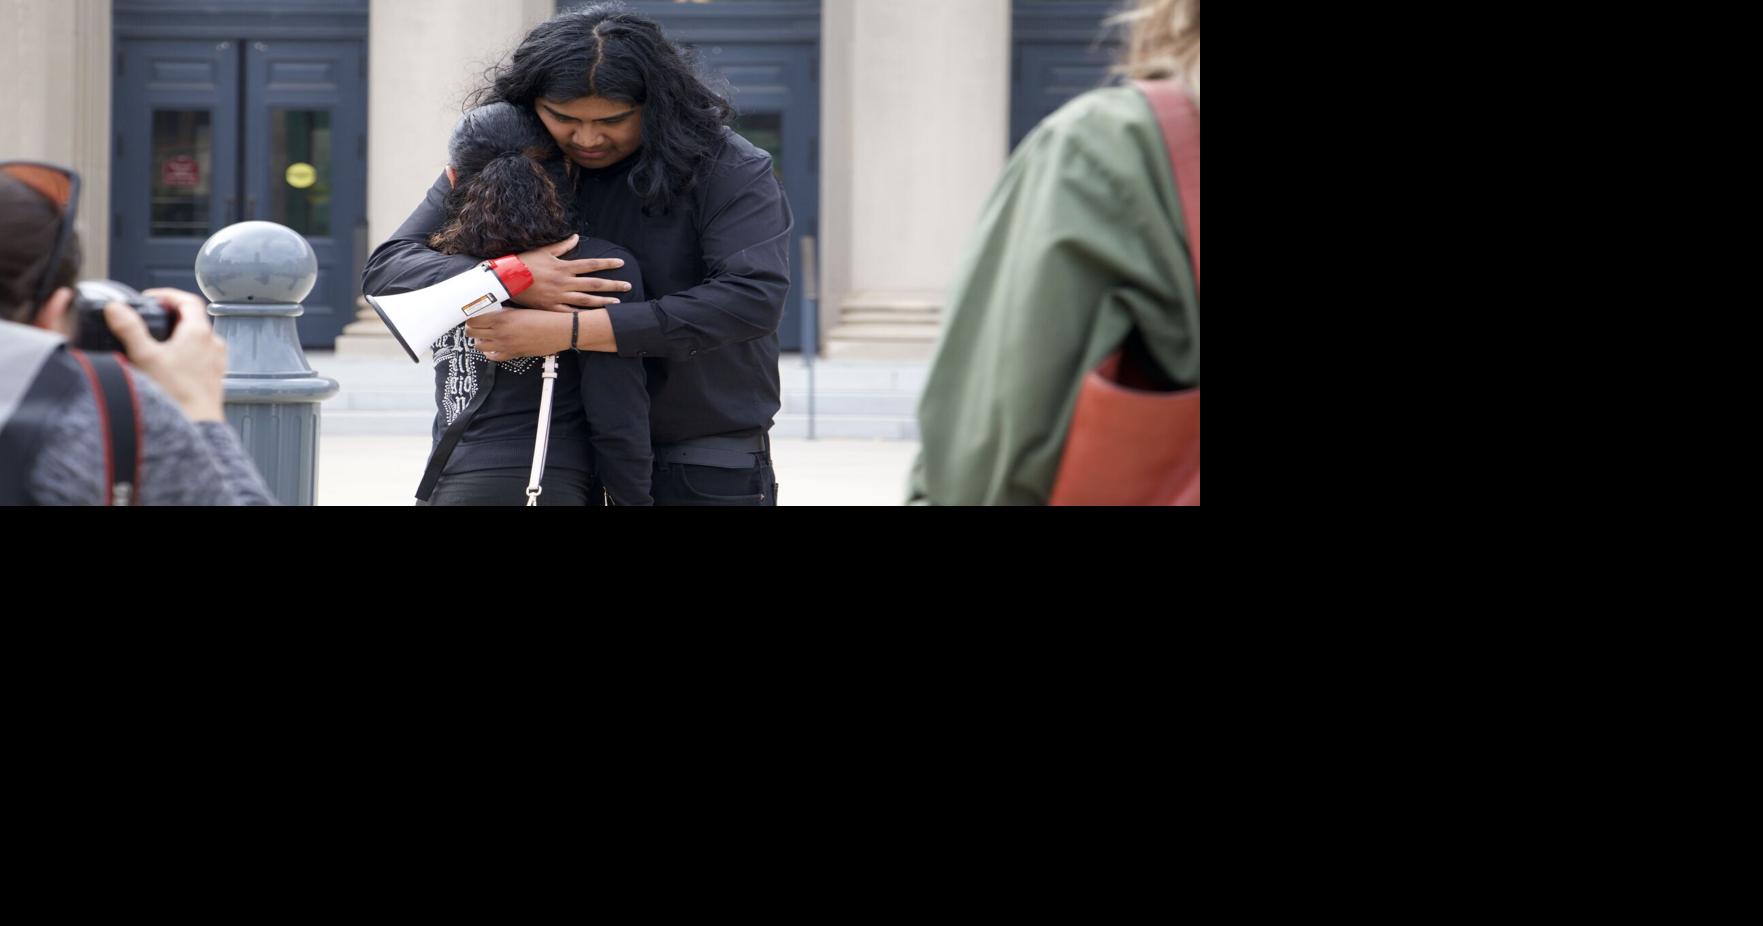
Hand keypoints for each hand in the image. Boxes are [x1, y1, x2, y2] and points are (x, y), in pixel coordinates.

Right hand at [104, 288, 228, 422]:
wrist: (196, 425)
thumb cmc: (176, 394)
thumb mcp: (145, 357)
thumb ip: (129, 329)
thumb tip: (116, 308)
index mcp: (199, 333)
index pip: (188, 300)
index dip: (167, 295)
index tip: (150, 298)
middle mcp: (213, 344)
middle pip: (193, 318)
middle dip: (170, 314)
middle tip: (151, 318)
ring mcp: (216, 360)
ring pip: (198, 337)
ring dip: (179, 333)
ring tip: (158, 340)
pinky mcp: (214, 376)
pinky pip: (201, 355)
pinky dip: (187, 351)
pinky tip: (171, 363)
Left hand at [466, 308, 573, 360]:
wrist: (559, 331)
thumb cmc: (544, 317)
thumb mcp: (520, 309)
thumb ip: (503, 311)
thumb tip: (490, 309)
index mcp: (501, 318)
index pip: (472, 319)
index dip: (469, 316)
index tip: (471, 313)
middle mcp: (500, 332)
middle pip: (471, 332)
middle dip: (470, 328)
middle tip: (475, 323)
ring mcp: (505, 345)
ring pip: (479, 345)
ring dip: (478, 339)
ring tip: (483, 334)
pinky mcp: (513, 353)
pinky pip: (493, 356)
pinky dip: (489, 352)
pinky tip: (492, 346)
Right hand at [512, 234, 631, 311]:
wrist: (506, 280)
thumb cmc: (524, 263)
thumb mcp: (543, 251)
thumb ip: (562, 246)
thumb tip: (575, 237)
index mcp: (564, 267)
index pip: (592, 264)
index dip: (608, 263)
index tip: (621, 263)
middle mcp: (565, 282)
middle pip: (594, 284)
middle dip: (613, 285)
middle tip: (628, 286)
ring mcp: (559, 296)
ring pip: (586, 300)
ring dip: (603, 301)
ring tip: (617, 304)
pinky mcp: (551, 307)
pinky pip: (570, 312)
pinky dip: (583, 314)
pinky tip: (594, 317)